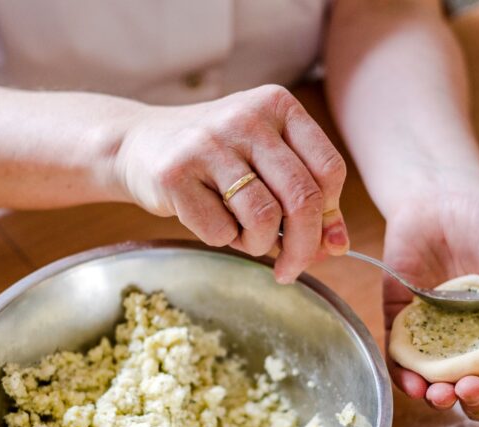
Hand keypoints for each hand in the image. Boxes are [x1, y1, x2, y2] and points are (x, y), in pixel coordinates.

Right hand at [116, 85, 349, 282]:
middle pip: (302, 199)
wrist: (139, 145)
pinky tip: (212, 222)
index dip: (329, 215)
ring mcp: (208, 144)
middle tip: (291, 269)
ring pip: (264, 220)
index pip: (328, 170)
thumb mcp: (266, 163)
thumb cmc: (216, 159)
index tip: (317, 239)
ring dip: (260, 245)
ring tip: (244, 238)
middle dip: (304, 247)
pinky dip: (224, 241)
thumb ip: (307, 198)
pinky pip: (221, 232)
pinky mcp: (175, 174)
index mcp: (278, 105)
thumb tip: (339, 246)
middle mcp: (246, 118)